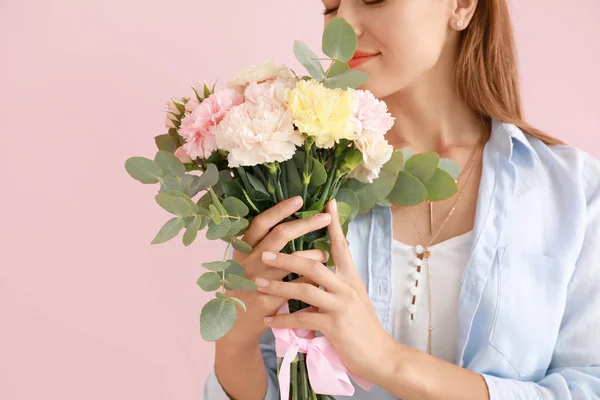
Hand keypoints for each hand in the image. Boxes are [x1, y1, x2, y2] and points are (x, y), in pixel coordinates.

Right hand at [219, 195, 332, 346]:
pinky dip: (311, 277)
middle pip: (280, 235)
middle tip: (325, 216)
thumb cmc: (245, 287)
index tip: (299, 199)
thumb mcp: (245, 262)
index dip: (280, 210)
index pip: (261, 222)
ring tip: (325, 253)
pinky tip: (321, 277)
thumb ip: (261, 246)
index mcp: (242, 248)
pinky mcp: (269, 299)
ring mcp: (258, 280)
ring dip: (314, 254)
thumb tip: (290, 223)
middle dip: (305, 224)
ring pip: (293, 260)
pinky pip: (298, 284)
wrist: (234, 326)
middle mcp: (248, 261)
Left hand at [254, 199, 399, 385]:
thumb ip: (337, 283)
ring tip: (257, 284)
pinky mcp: (335, 326)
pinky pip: (303, 319)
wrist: (381, 356)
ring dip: (278, 286)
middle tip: (263, 252)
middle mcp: (347, 287)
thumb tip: (319, 269)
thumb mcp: (354, 299)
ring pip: (305, 289)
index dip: (334, 225)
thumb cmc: (364, 327)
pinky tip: (268, 320)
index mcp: (351, 278)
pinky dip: (283, 320)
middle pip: (313, 264)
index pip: (341, 246)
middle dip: (286, 257)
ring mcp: (341, 306)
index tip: (327, 202)